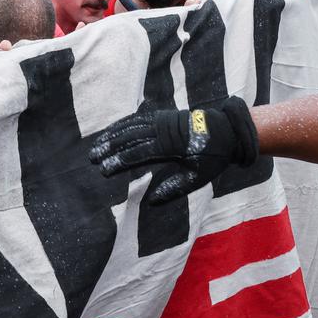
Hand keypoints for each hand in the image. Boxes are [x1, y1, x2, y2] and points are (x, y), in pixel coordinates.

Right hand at [89, 98, 259, 201]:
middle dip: (109, 148)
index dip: (119, 162)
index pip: (138, 154)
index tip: (103, 170)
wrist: (226, 130)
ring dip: (112, 135)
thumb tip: (151, 201)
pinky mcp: (162, 116)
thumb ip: (174, 189)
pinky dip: (122, 124)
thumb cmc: (212, 157)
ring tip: (96, 145)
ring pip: (131, 126)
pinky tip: (112, 131)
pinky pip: (138, 118)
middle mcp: (162, 131)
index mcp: (170, 146)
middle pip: (130, 138)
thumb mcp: (197, 178)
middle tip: (91, 158)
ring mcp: (161, 121)